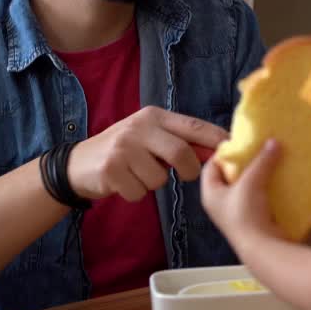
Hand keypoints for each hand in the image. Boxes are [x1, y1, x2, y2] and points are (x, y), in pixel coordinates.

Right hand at [67, 106, 227, 201]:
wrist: (79, 163)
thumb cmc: (125, 151)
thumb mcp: (150, 137)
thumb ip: (179, 141)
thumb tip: (217, 151)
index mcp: (154, 116)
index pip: (192, 125)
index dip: (215, 138)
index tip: (231, 149)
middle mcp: (139, 127)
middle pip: (180, 152)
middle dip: (189, 170)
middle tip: (185, 176)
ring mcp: (123, 148)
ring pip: (159, 178)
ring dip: (154, 184)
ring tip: (138, 175)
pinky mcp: (111, 169)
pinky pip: (140, 192)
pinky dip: (136, 194)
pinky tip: (124, 183)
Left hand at [201, 138, 284, 250]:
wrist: (263, 249)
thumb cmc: (246, 215)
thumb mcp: (252, 181)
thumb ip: (262, 160)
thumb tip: (273, 141)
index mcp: (211, 194)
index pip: (211, 166)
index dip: (223, 153)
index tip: (240, 143)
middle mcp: (221, 204)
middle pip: (230, 176)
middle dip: (244, 164)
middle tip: (259, 151)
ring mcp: (238, 214)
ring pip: (246, 188)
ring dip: (258, 176)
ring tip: (271, 163)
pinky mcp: (254, 220)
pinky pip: (259, 199)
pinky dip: (267, 189)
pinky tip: (279, 181)